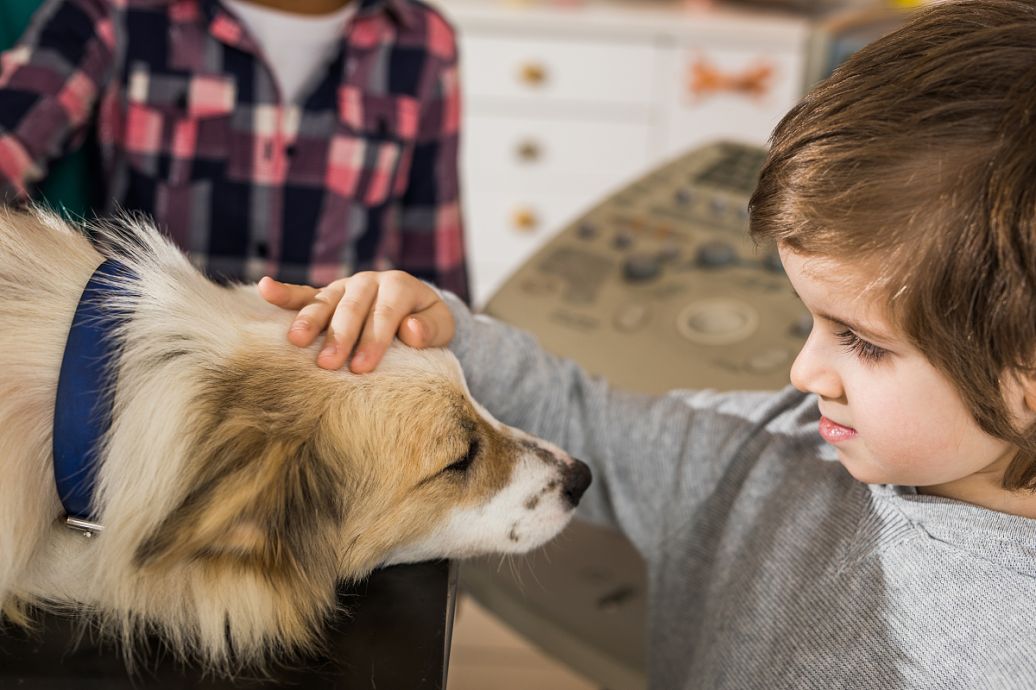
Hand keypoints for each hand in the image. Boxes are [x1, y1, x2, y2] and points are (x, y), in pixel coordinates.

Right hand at [257, 271, 454, 372]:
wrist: (415, 310)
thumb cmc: (426, 324)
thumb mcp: (442, 325)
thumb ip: (431, 328)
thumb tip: (411, 330)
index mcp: (399, 285)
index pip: (385, 313)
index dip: (374, 339)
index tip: (362, 367)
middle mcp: (369, 281)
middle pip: (352, 307)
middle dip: (339, 336)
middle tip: (327, 364)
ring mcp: (345, 286)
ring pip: (326, 301)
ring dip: (310, 320)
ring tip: (296, 342)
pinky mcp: (327, 295)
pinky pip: (304, 293)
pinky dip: (284, 292)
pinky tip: (265, 289)